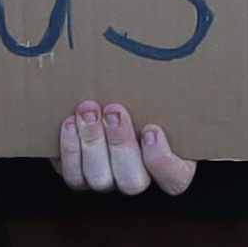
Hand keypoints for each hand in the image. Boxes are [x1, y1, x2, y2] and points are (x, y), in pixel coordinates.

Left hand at [51, 98, 193, 198]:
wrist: (112, 107)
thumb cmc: (150, 103)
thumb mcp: (168, 101)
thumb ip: (171, 99)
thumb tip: (177, 65)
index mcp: (174, 167)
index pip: (174, 180)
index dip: (161, 160)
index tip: (152, 130)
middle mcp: (139, 179)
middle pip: (132, 182)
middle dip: (120, 144)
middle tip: (114, 111)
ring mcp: (109, 182)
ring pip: (100, 179)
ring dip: (92, 143)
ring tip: (88, 110)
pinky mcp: (81, 177)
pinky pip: (74, 176)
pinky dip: (70, 149)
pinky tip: (70, 123)